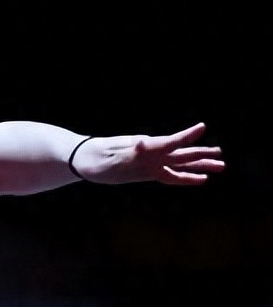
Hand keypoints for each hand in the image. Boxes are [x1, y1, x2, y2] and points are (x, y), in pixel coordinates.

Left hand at [73, 122, 224, 185]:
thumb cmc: (96, 157)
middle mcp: (152, 153)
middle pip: (180, 154)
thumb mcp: (109, 156)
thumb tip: (143, 143)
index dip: (186, 136)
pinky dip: (186, 177)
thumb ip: (128, 151)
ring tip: (220, 165)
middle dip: (201, 155)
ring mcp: (152, 163)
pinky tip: (199, 180)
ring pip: (180, 164)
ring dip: (200, 165)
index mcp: (145, 147)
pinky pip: (171, 176)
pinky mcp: (148, 172)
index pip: (169, 142)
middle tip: (221, 156)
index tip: (202, 127)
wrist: (85, 159)